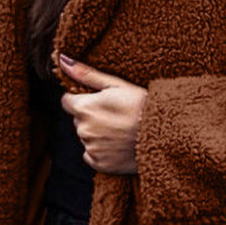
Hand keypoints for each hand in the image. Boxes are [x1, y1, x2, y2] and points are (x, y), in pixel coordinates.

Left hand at [55, 52, 146, 174]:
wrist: (163, 134)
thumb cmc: (142, 106)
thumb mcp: (116, 85)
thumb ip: (87, 74)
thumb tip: (62, 60)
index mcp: (84, 108)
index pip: (67, 102)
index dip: (82, 100)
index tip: (98, 101)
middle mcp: (83, 129)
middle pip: (78, 120)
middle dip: (90, 117)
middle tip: (114, 115)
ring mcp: (91, 148)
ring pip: (86, 137)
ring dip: (96, 134)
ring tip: (119, 130)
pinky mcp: (99, 164)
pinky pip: (92, 155)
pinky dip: (101, 151)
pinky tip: (118, 144)